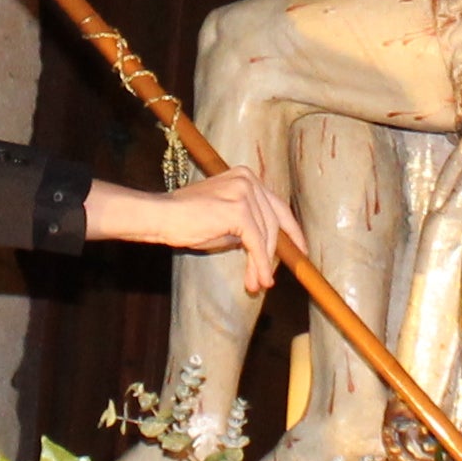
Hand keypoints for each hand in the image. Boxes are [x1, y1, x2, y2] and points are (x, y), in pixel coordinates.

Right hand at [88, 162, 305, 297]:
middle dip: (272, 254)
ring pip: (266, 235)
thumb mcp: (224, 220)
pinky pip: (257, 243)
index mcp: (246, 176)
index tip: (300, 251)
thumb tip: (268, 250)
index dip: (291, 231)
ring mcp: (245, 192)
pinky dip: (259, 263)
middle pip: (274, 222)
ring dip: (263, 264)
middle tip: (266, 279)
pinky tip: (257, 280)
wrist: (161, 216)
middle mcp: (249, 179)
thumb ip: (247, 226)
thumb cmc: (185, 219)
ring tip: (257, 284)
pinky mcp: (240, 210)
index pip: (276, 205)